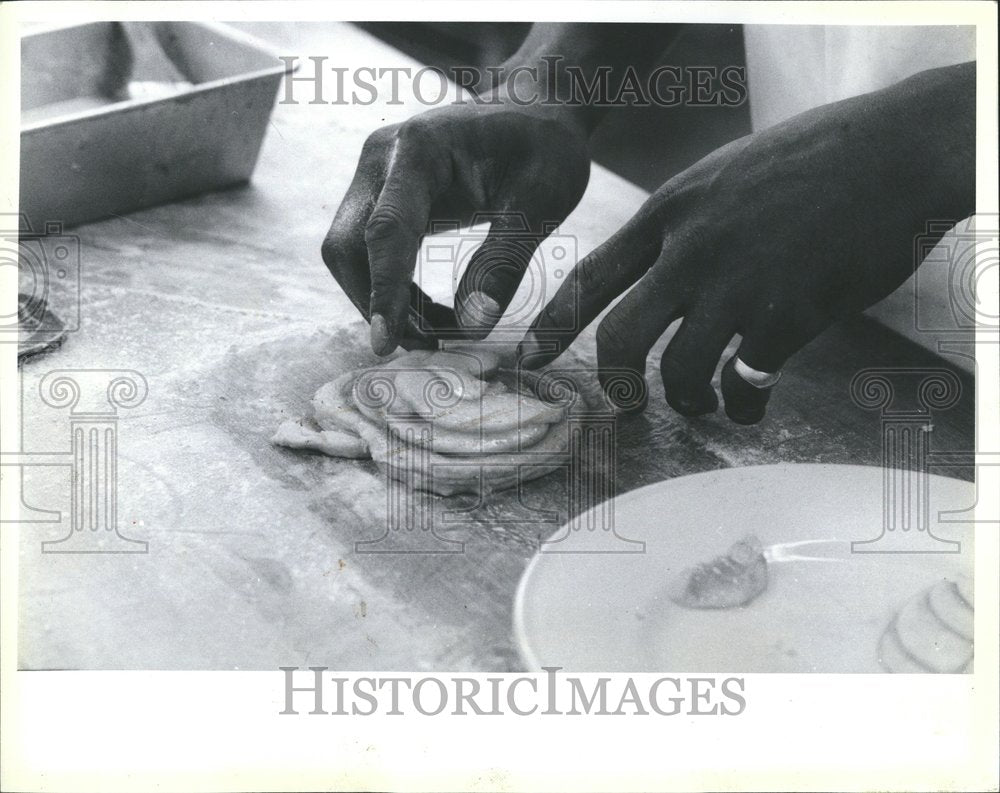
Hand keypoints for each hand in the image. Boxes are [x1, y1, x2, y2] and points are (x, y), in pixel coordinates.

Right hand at [321, 97, 590, 354]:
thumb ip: (503, 262)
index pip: (386, 230)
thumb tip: (470, 327)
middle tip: (426, 346)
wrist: (534, 113)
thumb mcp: (540, 204)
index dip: (383, 291)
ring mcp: (374, 175)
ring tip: (436, 333)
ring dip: (382, 300)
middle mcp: (381, 158)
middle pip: (347, 245)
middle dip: (375, 303)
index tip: (384, 344)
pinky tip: (430, 312)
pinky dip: (391, 288)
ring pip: (350, 253)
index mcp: (419, 149)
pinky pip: (367, 251)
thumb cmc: (543, 150)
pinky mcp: (380, 195)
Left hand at [518, 61, 973, 422]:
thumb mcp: (721, 176)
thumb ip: (682, 226)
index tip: (526, 358)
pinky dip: (744, 406)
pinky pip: (746, 382)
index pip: (591, 278)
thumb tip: (656, 276)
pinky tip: (752, 404)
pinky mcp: (786, 316)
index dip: (552, 325)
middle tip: (625, 406)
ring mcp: (737, 285)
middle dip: (614, 385)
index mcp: (670, 213)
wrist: (890, 153)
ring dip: (686, 402)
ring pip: (679, 372)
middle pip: (620, 338)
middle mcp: (691, 251)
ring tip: (705, 404)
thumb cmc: (808, 163)